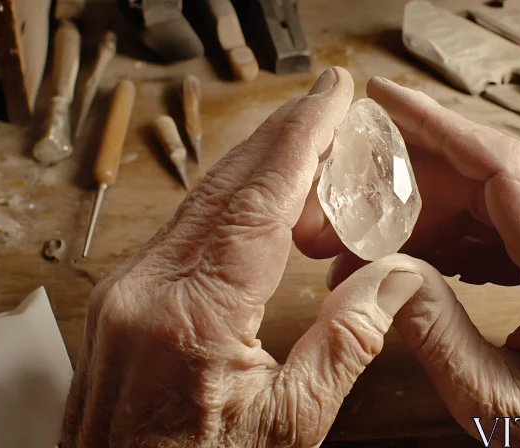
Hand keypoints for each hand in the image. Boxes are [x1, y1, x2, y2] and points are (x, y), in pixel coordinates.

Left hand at [62, 68, 431, 446]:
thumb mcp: (289, 427)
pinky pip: (188, 230)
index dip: (301, 139)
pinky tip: (275, 215)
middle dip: (285, 137)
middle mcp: (145, 288)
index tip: (333, 96)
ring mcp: (126, 289)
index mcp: (191, 316)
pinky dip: (238, 209)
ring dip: (265, 174)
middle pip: (226, 184)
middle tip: (335, 109)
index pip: (258, 200)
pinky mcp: (124, 298)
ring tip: (323, 170)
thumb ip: (346, 346)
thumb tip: (394, 278)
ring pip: (205, 201)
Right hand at [295, 78, 519, 444]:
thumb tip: (386, 272)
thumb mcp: (494, 402)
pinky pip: (508, 228)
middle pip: (493, 178)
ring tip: (381, 239)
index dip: (440, 128)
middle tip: (358, 190)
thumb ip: (437, 332)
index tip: (388, 103)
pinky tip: (423, 255)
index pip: (503, 171)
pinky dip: (459, 233)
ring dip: (433, 210)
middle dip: (417, 175)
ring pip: (496, 200)